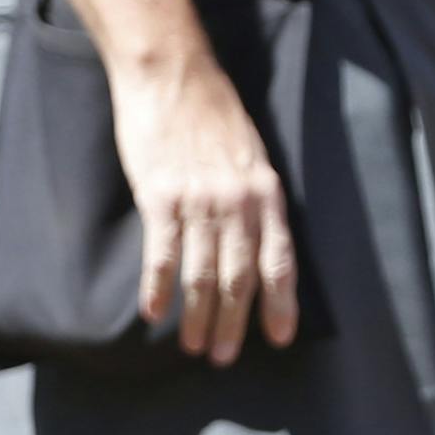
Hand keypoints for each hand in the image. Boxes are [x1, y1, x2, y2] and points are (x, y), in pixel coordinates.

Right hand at [109, 54, 297, 365]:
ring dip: (199, 315)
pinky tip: (154, 313)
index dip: (280, 302)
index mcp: (267, 191)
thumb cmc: (214, 115)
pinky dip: (159, 287)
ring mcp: (200, 199)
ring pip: (204, 273)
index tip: (279, 338)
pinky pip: (162, 253)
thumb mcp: (251, 155)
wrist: (175, 76)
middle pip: (241, 275)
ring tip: (195, 346)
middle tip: (226, 358)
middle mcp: (239, 201)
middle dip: (236, 322)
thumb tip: (257, 244)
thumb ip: (254, 198)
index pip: (280, 258)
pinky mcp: (160, 196)